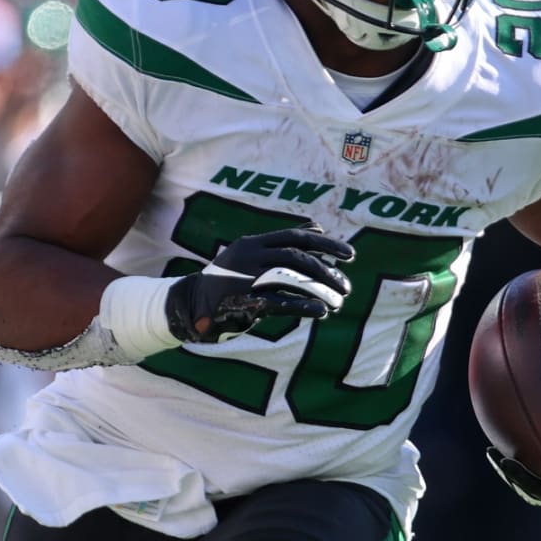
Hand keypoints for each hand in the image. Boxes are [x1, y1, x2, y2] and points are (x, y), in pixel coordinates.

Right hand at [164, 225, 353, 343]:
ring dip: (318, 291)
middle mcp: (249, 256)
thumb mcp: (251, 253)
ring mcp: (244, 278)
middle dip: (326, 271)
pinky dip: (302, 307)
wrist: (190, 304)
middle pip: (296, 258)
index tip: (350, 255)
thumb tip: (316, 228)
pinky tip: (320, 312)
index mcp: (253, 242)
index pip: (295, 237)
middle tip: (346, 286)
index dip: (325, 245)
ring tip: (338, 302)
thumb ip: (282, 242)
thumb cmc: (228, 278)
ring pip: (290, 279)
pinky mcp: (242, 301)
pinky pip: (278, 303)